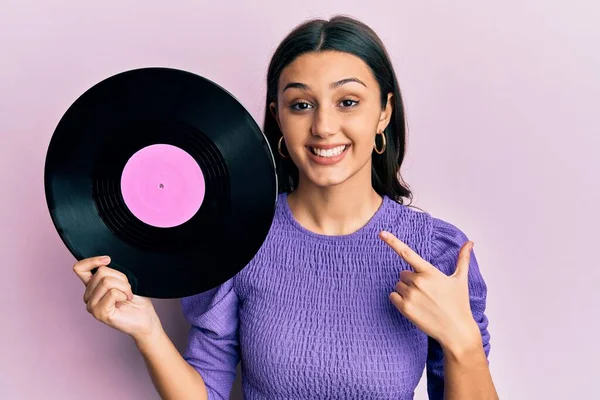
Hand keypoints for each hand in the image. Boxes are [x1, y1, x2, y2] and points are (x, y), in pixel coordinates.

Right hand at [73, 256, 161, 342]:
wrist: (146, 318)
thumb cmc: (136, 299)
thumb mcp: (123, 280)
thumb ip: (110, 273)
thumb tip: (105, 261)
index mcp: (92, 287)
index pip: (79, 268)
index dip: (91, 261)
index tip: (108, 260)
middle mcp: (88, 296)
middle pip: (101, 272)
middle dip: (120, 277)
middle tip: (127, 289)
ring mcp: (92, 306)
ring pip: (106, 282)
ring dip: (124, 286)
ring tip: (127, 295)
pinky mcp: (100, 313)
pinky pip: (112, 293)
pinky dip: (124, 294)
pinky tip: (125, 301)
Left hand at [379, 231, 480, 350]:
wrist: (456, 331)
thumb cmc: (459, 304)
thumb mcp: (460, 280)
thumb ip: (462, 259)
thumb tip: (470, 242)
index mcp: (429, 272)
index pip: (407, 253)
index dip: (392, 241)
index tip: (381, 233)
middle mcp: (418, 282)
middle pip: (403, 274)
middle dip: (411, 280)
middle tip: (427, 292)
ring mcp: (410, 295)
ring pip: (398, 285)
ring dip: (406, 290)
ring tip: (423, 301)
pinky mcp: (405, 308)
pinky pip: (393, 296)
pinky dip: (399, 300)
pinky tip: (414, 306)